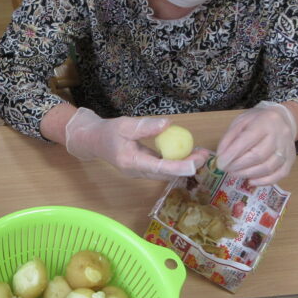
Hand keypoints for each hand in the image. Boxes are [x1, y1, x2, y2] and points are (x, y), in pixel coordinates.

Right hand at [64, 107, 208, 180]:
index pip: (159, 167)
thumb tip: (168, 124)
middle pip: (166, 173)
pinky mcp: (144, 168)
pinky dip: (176, 162)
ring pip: (166, 173)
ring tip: (201, 154)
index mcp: (130, 161)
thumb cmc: (107, 132)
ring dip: (184, 165)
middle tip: (204, 155)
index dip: (179, 167)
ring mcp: (141, 172)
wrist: (93, 141)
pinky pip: (163, 168)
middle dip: (187, 167)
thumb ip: (145, 126)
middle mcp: (137, 171)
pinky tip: (188, 153)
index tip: (195, 163)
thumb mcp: (124, 124)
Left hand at [216, 101, 296, 185]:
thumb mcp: (240, 122)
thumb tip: (221, 157)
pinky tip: (251, 181)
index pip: (247, 140)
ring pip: (269, 167)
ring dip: (248, 174)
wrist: (281, 119)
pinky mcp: (291, 159)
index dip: (232, 154)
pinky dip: (264, 181)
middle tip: (227, 169)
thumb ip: (229, 138)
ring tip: (235, 173)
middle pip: (259, 156)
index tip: (220, 163)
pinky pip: (280, 174)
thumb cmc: (257, 121)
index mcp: (264, 122)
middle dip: (239, 166)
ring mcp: (287, 148)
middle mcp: (279, 135)